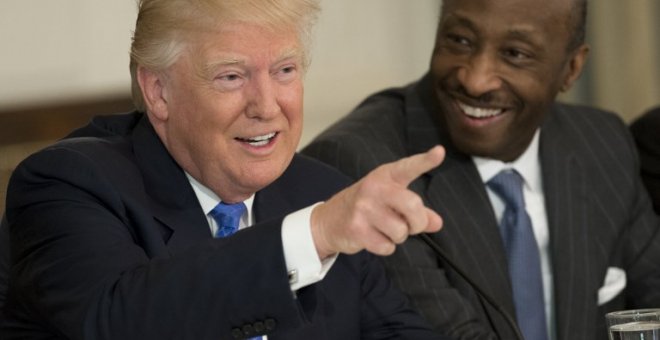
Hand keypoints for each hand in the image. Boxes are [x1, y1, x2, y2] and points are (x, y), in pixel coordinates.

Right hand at [311, 145, 444, 258]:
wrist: (328, 220)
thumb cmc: (366, 208)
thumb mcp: (390, 201)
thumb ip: (416, 210)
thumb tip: (437, 223)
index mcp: (385, 176)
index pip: (408, 167)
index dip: (425, 160)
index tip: (439, 152)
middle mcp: (374, 188)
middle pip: (413, 206)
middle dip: (417, 223)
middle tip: (411, 226)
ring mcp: (363, 208)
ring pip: (401, 231)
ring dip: (398, 237)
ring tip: (384, 230)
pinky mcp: (356, 228)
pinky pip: (387, 246)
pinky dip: (385, 247)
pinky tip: (373, 238)